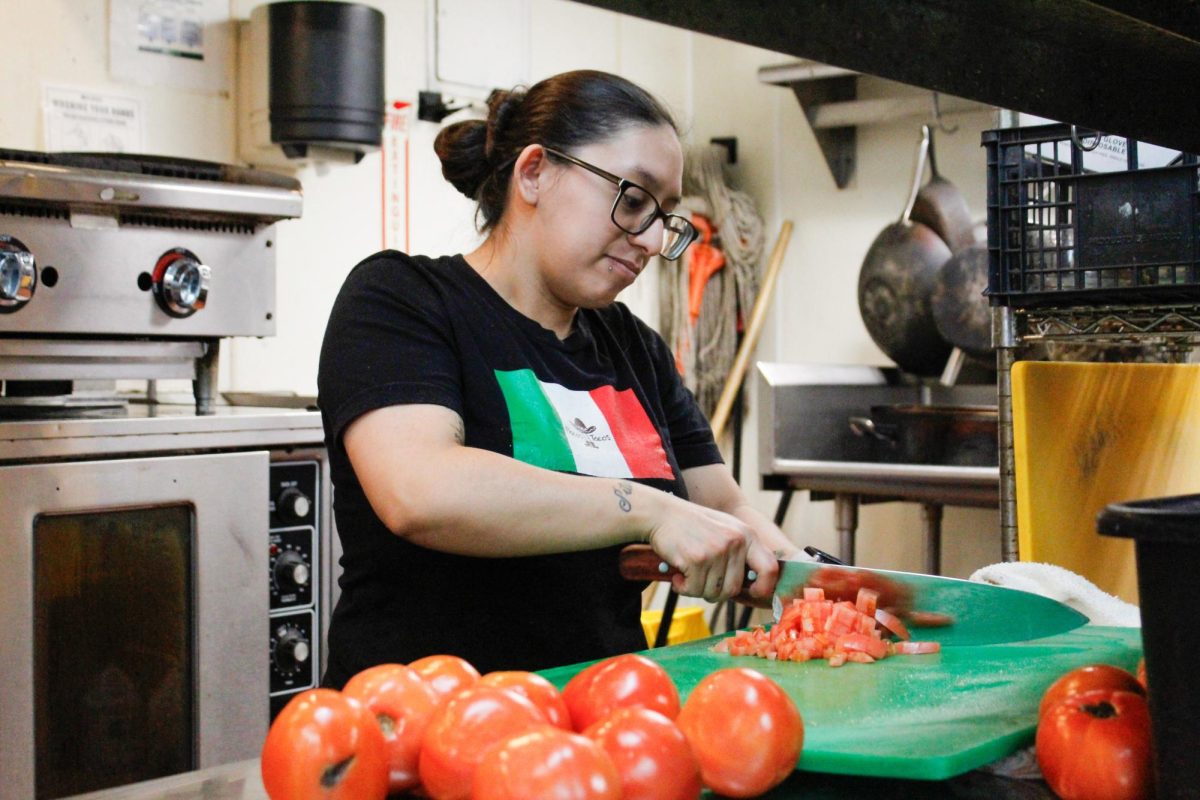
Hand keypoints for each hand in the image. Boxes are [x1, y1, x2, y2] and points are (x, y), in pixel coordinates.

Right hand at [645, 496, 778, 603]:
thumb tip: (754, 583)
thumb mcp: (724, 529)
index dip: (763, 587)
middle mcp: (735, 542)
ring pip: (713, 592)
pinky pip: (694, 590)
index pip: (769, 568)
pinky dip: (683, 588)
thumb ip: (741, 551)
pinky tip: (677, 575)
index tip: (751, 593)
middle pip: (733, 588)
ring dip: (697, 590)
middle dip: (716, 593)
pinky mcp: (697, 559)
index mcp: (746, 534)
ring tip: (687, 574)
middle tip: (701, 583)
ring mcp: (717, 550)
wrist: (661, 513)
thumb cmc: (692, 525)